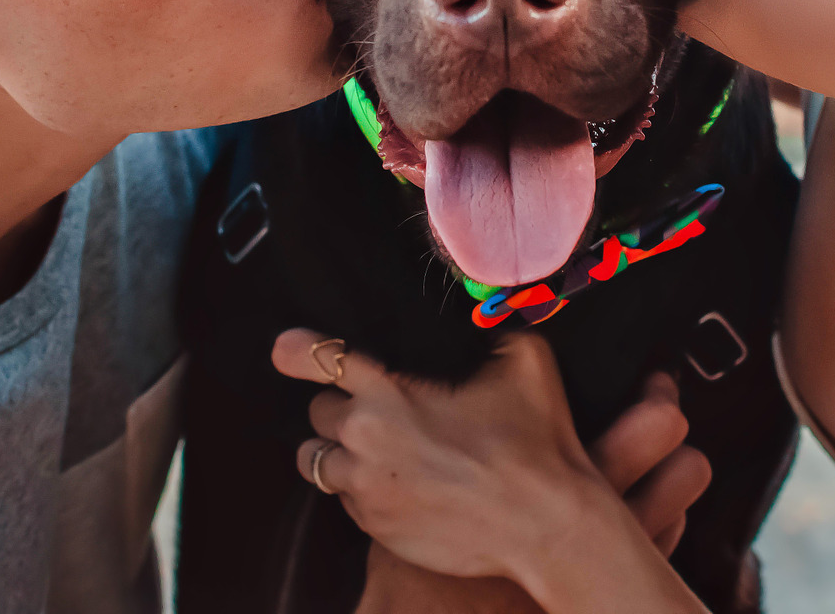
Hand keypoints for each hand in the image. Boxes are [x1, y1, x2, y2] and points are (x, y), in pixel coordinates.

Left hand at [271, 329, 710, 586]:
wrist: (545, 524)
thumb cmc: (534, 442)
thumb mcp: (522, 360)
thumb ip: (487, 327)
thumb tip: (484, 306)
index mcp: (387, 392)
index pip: (313, 358)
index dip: (296, 351)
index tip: (289, 349)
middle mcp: (364, 438)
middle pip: (318, 411)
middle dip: (344, 406)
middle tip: (383, 410)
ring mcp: (365, 488)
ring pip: (319, 460)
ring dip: (342, 451)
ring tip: (379, 450)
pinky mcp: (374, 527)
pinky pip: (345, 500)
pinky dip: (364, 488)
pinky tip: (403, 483)